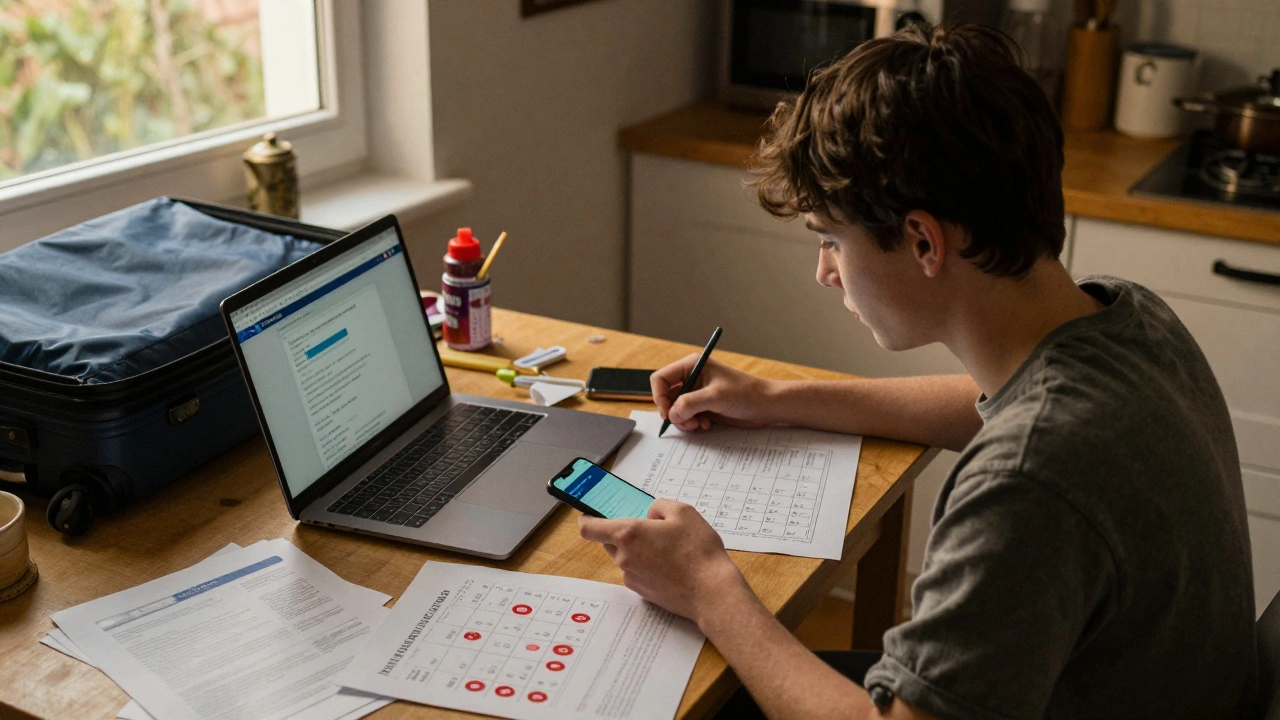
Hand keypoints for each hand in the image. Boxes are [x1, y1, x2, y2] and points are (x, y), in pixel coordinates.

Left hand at [578, 499, 749, 626]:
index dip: (586, 519)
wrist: (711, 592)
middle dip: (621, 532)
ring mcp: (632, 577)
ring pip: (625, 556)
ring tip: (666, 546)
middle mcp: (624, 557)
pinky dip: (647, 565)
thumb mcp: (683, 512)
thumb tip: (651, 515)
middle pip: (608, 541)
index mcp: (628, 534)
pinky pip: (637, 571)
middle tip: (644, 526)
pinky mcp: (642, 592)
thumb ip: (659, 506)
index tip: (589, 513)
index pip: (589, 528)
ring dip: (637, 549)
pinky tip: (670, 564)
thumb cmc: (698, 551)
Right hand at [650, 356, 777, 431]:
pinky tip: (707, 424)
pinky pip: (687, 416)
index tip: (668, 413)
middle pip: (666, 396)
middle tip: (687, 422)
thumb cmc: (745, 394)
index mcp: (692, 365)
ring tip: (698, 424)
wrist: (765, 406)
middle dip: (674, 412)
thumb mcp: (715, 397)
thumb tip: (672, 414)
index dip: (660, 397)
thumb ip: (689, 404)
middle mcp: (692, 378)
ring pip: (675, 409)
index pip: (661, 379)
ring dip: (684, 420)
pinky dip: (692, 423)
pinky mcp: (703, 406)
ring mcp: (697, 393)